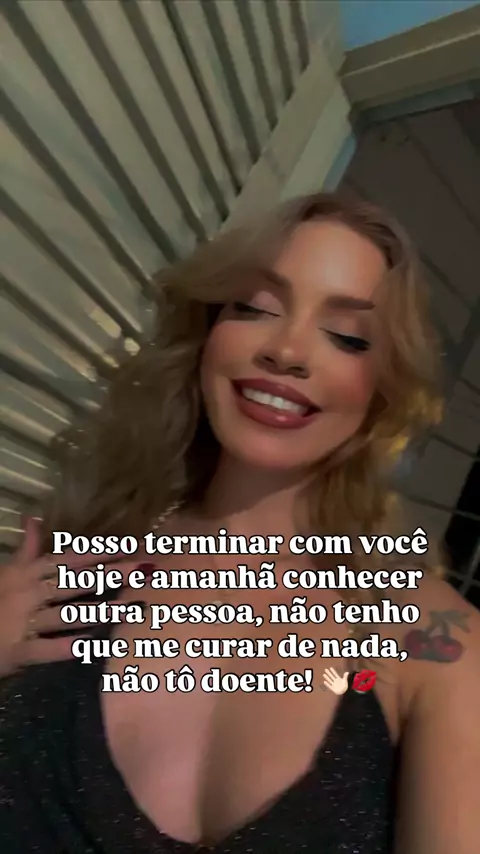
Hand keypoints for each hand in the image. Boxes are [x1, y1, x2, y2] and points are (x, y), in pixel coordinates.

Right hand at [0, 518, 139, 678]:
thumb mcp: (6, 571)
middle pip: (76, 581)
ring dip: (100, 611)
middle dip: (112, 574)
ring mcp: (23, 621)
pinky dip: (67, 647)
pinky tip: (92, 645)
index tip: (131, 544)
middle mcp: (28, 593)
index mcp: (26, 573)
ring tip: (132, 608)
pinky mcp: (17, 651)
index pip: (69, 558)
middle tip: (145, 569)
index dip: (99, 550)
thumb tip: (33, 517)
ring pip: (67, 614)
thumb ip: (26, 549)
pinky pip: (46, 649)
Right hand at [322, 667, 348, 694]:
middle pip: (331, 676)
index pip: (335, 674)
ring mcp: (334, 684)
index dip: (333, 671)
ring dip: (327, 678)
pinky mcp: (333, 688)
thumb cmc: (344, 686)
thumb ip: (345, 676)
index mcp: (338, 679)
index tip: (330, 668)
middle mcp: (335, 681)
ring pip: (330, 680)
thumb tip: (347, 672)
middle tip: (326, 669)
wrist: (344, 692)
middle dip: (329, 673)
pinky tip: (324, 682)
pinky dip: (327, 684)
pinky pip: (329, 686)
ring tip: (324, 674)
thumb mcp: (345, 681)